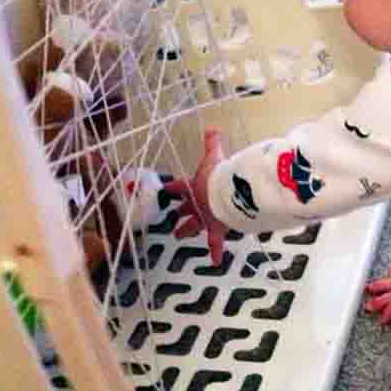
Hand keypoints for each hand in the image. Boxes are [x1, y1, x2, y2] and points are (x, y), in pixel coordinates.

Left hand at [162, 129, 229, 264]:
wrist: (224, 193)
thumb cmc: (217, 175)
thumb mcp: (214, 156)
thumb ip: (213, 143)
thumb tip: (213, 128)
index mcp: (195, 187)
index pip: (180, 187)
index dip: (173, 189)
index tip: (166, 190)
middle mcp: (198, 204)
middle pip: (185, 210)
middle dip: (179, 215)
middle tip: (173, 220)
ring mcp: (205, 218)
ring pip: (194, 226)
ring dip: (187, 231)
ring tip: (180, 236)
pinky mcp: (216, 228)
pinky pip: (216, 242)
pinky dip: (216, 251)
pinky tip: (215, 262)